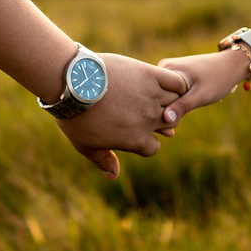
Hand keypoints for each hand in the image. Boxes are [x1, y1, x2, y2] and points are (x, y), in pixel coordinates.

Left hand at [55, 53, 187, 178]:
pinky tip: (167, 84)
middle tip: (150, 112)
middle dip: (162, 120)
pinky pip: (176, 82)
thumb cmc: (76, 116)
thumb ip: (103, 160)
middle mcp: (149, 120)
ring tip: (159, 96)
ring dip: (170, 101)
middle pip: (169, 123)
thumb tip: (113, 176)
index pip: (153, 147)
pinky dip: (176, 84)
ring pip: (175, 102)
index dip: (147, 141)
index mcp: (136, 140)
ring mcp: (151, 96)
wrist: (73, 83)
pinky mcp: (150, 74)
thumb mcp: (85, 145)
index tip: (138, 132)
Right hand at [158, 49, 250, 125]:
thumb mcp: (201, 95)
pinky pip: (167, 93)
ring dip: (168, 109)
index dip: (158, 113)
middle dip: (162, 112)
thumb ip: (183, 106)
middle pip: (155, 96)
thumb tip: (166, 119)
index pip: (151, 96)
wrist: (230, 64)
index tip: (170, 127)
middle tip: (175, 126)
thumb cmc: (218, 78)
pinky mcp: (172, 75)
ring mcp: (166, 70)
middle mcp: (161, 67)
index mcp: (164, 69)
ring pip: (161, 96)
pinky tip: (182, 109)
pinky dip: (173, 103)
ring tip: (180, 117)